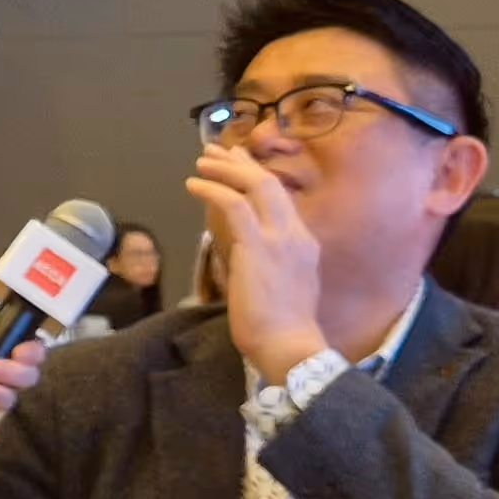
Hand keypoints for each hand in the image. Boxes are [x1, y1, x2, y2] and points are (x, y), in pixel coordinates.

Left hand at [184, 143, 327, 383]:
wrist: (289, 347)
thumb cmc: (283, 330)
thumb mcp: (285, 288)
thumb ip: (272, 265)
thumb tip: (247, 255)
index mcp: (304, 244)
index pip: (281, 200)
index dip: (258, 178)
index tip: (240, 167)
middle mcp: (296, 235)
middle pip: (270, 184)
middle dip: (242, 164)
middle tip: (219, 151)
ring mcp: (279, 238)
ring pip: (254, 186)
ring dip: (225, 169)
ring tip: (202, 161)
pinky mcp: (256, 246)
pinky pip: (233, 204)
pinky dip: (212, 189)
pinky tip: (193, 184)